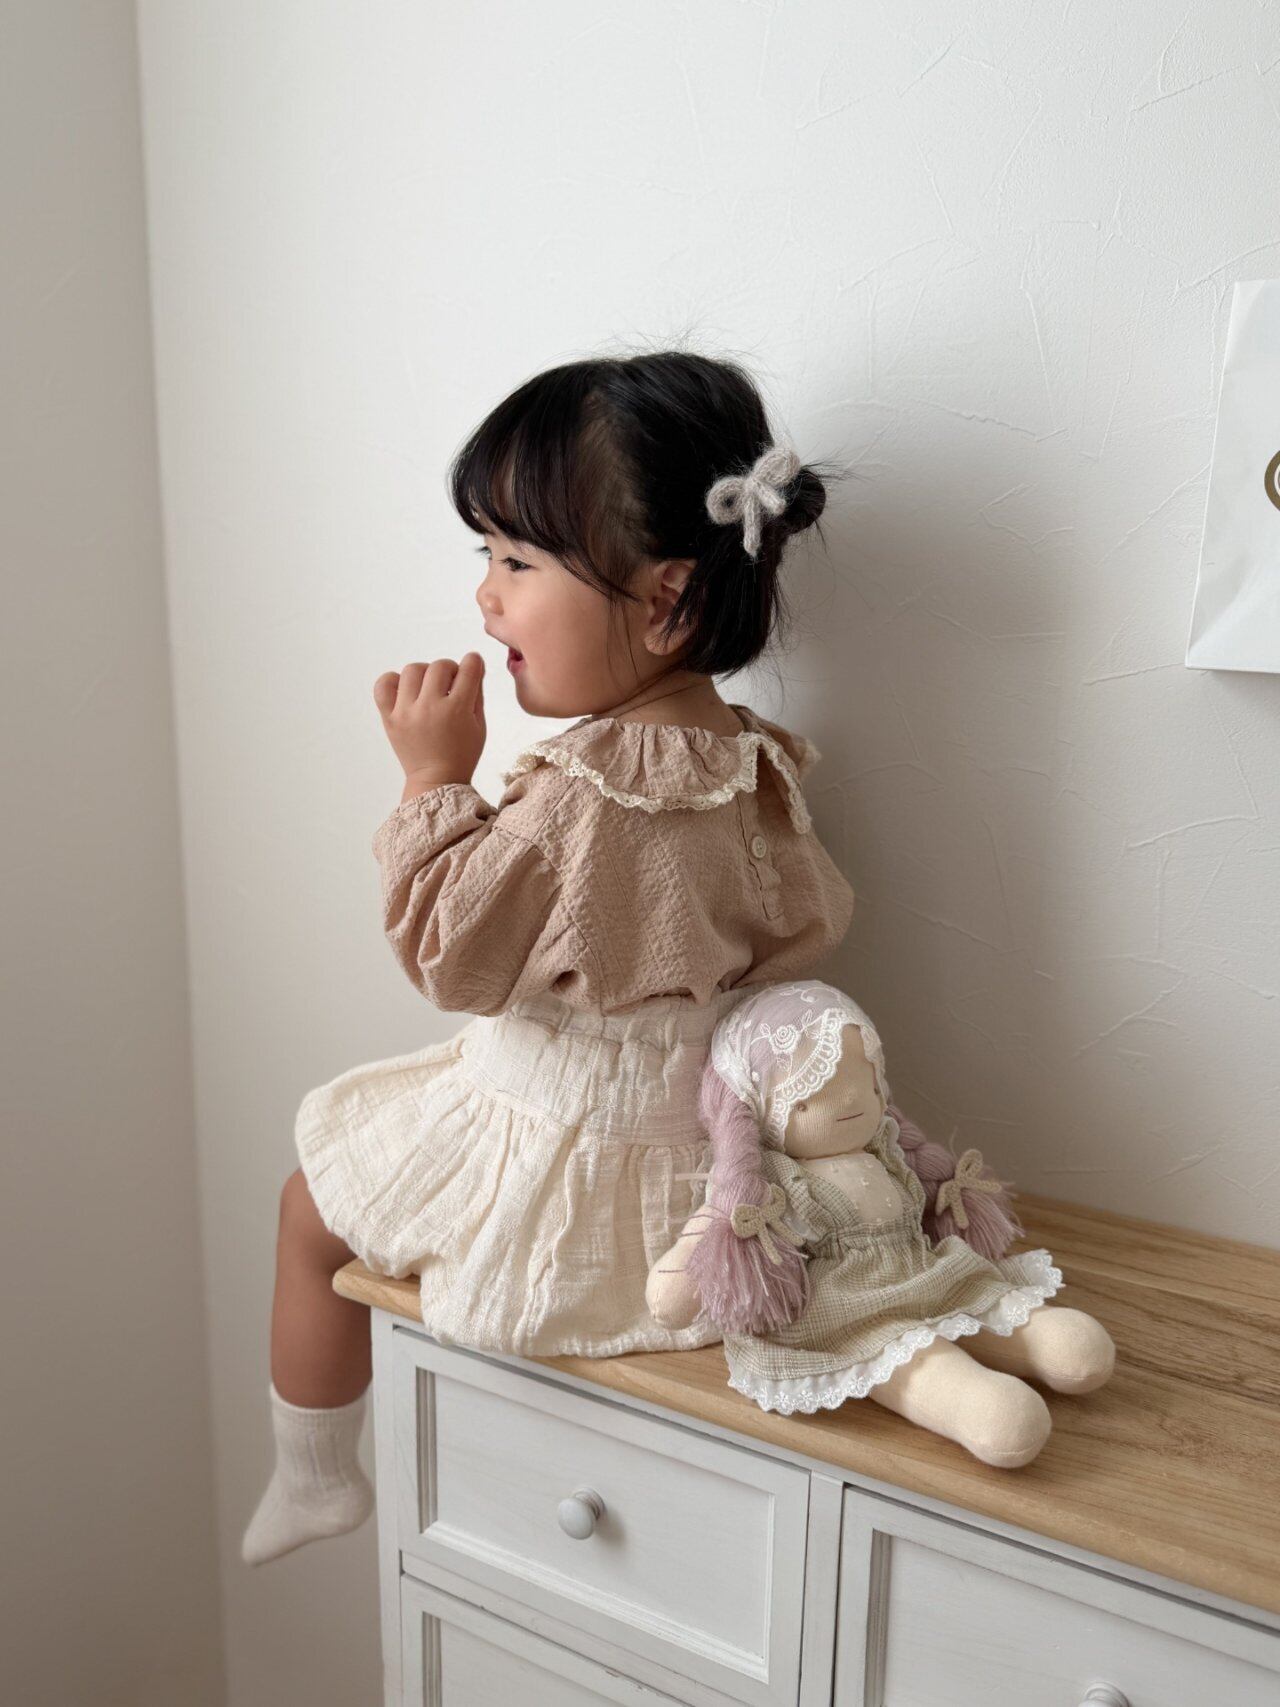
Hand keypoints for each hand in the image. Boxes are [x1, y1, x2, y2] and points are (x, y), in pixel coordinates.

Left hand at [374, 654, 485, 796]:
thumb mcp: (479, 724)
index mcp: (457, 710)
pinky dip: (394, 681)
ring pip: (413, 670)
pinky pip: (383, 685)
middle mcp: (430, 708)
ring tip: (428, 688)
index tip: (472, 666)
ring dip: (424, 673)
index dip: (473, 663)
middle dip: (450, 670)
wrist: (436, 780)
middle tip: (450, 684)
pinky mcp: (390, 718)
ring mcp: (407, 712)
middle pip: (440, 666)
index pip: (468, 669)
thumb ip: (477, 692)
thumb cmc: (462, 754)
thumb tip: (473, 664)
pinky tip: (406, 691)